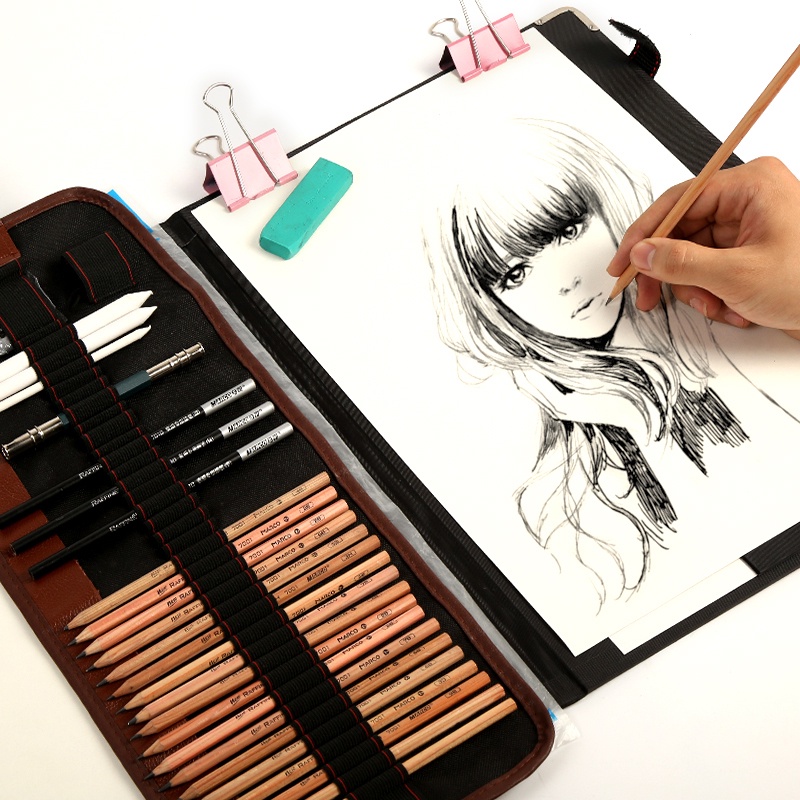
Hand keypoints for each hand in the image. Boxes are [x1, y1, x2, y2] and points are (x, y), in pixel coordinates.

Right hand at [607, 157, 799, 338]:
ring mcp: (751, 224)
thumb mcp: (737, 276)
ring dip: (696, 288)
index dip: (644, 234)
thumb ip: (681, 263)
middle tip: (650, 298)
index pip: (679, 201)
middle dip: (672, 271)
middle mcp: (749, 199)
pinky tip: (730, 308)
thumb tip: (641, 254)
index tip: (623, 263)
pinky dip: (712, 291)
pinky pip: (712, 266)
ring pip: (694, 253)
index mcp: (751, 185)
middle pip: (683, 230)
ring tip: (714, 307)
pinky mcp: (752, 248)